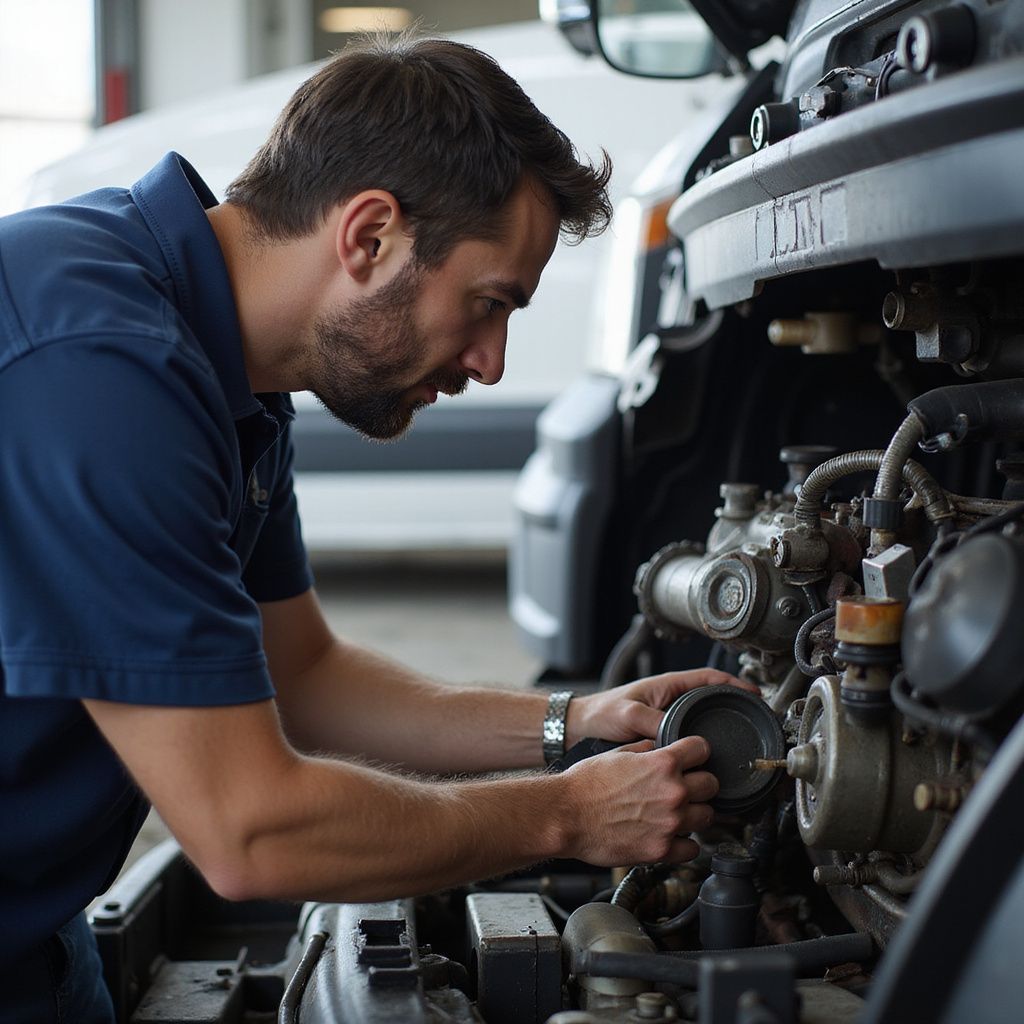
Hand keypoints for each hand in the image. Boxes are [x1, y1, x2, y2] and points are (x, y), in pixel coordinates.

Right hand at [559, 736, 717, 864]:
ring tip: (675, 813)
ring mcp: (670, 823)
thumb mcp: (617, 753)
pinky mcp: (662, 850)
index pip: (702, 749)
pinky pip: (693, 848)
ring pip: (707, 816)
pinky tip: (670, 836)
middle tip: (686, 788)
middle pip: (712, 784)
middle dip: (700, 783)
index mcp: (662, 764)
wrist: (565, 816)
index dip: (697, 752)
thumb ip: (646, 750)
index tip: (693, 759)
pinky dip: (684, 843)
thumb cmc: (584, 785)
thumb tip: (659, 747)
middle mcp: (673, 792)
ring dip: (694, 813)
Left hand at [566, 669, 758, 746]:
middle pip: (712, 697)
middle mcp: (672, 698)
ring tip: (740, 736)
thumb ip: (653, 723)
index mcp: (669, 685)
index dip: (734, 684)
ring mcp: (669, 714)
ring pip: (703, 717)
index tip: (753, 693)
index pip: (709, 678)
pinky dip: (704, 740)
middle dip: (734, 704)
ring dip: (720, 723)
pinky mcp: (664, 731)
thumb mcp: (630, 715)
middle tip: (754, 717)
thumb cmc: (602, 712)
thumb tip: (675, 738)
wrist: (584, 726)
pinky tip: (712, 755)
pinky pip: (691, 733)